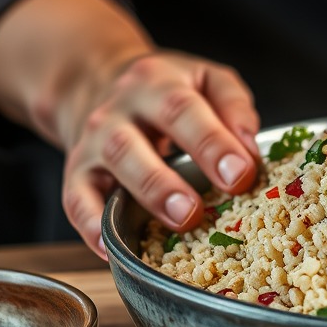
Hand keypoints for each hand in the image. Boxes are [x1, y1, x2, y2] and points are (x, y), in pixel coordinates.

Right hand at [60, 51, 260, 255]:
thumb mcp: (206, 80)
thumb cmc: (167, 90)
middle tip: (199, 209)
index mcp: (157, 81)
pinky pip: (76, 200)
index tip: (241, 173)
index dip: (212, 142)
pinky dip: (91, 226)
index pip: (183, 108)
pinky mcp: (76, 171)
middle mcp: (118, 109)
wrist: (98, 81)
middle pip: (134, 142)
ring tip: (180, 221)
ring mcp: (93, 141)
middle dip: (167, 179)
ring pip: (111, 168)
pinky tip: (113, 247)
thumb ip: (233, 106)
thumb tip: (250, 150)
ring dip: (145, 196)